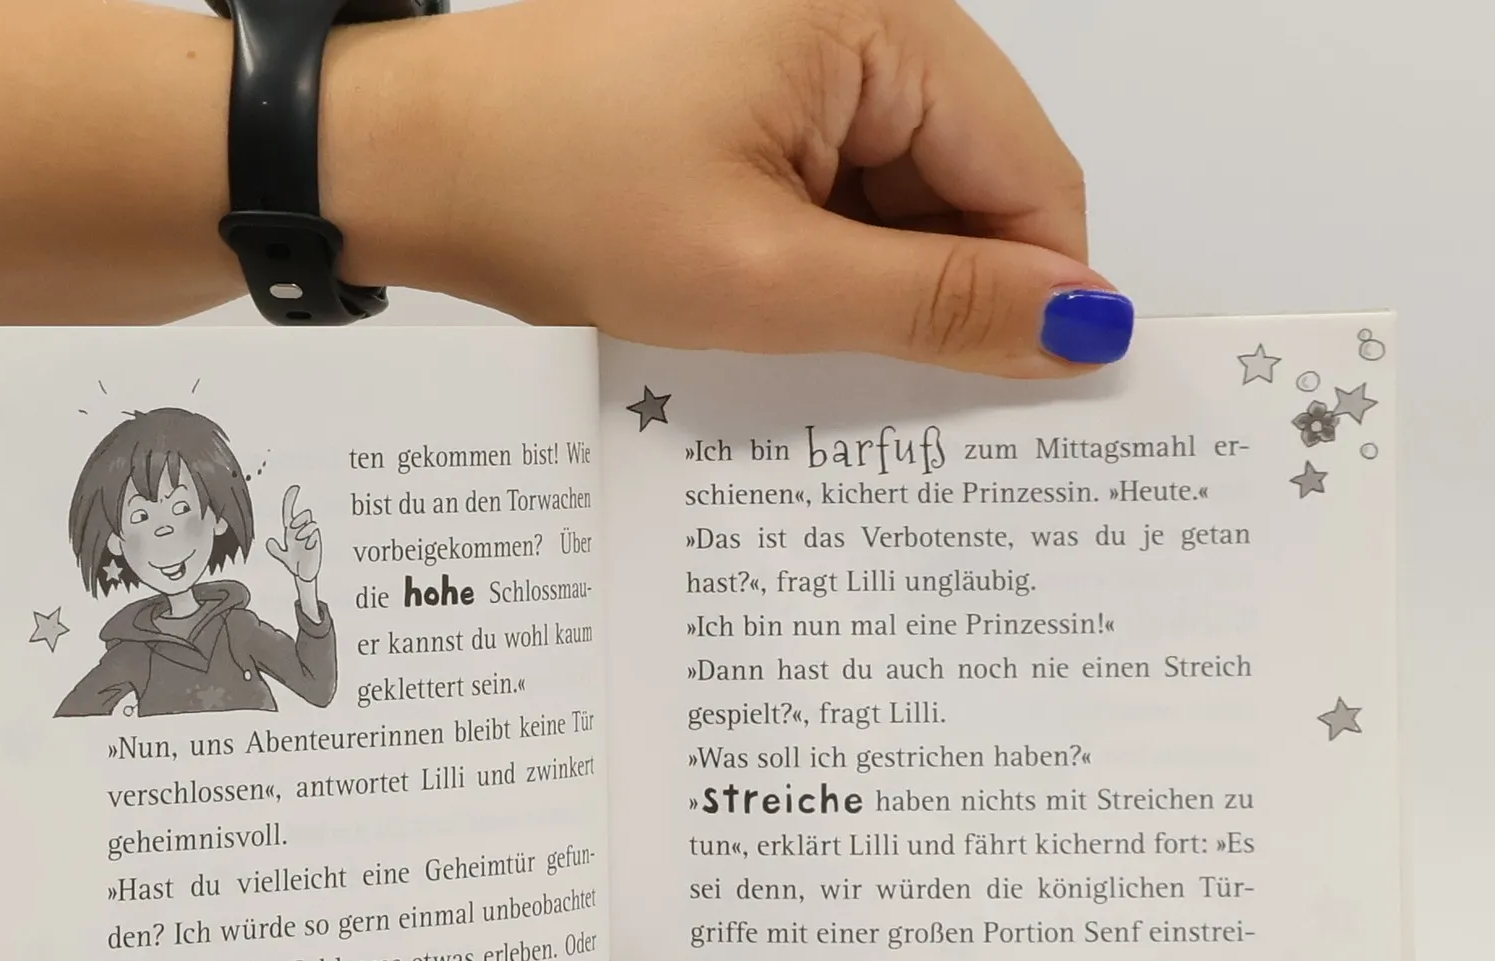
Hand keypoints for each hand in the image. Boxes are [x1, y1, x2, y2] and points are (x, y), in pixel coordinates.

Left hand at [266, 484, 320, 586]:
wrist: (304, 575)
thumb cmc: (294, 564)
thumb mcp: (282, 557)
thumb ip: (275, 550)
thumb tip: (269, 541)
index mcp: (290, 531)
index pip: (289, 511)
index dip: (291, 499)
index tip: (295, 488)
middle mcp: (301, 530)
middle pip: (303, 515)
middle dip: (299, 522)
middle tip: (295, 536)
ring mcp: (310, 535)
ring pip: (310, 522)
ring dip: (304, 532)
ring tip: (302, 543)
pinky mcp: (317, 540)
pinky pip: (314, 533)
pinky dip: (310, 539)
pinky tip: (309, 547)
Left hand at [334, 0, 1123, 376]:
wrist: (416, 160)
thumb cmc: (559, 192)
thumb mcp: (766, 279)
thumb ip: (935, 306)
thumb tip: (1079, 323)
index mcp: (877, 15)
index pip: (1030, 168)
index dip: (1036, 289)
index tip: (1026, 389)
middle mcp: (859, 2)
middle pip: (978, 171)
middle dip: (944, 282)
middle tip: (871, 371)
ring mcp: (809, 33)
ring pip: (911, 180)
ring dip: (879, 271)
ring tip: (786, 320)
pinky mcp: (765, 70)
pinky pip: (847, 168)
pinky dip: (831, 243)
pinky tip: (774, 290)